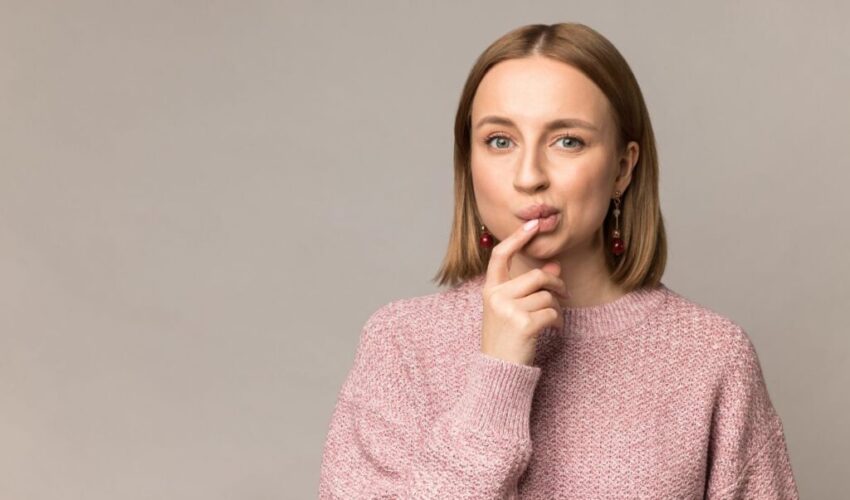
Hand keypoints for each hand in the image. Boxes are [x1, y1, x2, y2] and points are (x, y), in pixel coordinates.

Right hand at [479, 219, 569, 366]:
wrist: (499, 370)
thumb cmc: (507, 337)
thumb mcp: (513, 309)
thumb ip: (530, 287)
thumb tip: (554, 266)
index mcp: (489, 290)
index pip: (500, 256)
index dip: (517, 238)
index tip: (533, 223)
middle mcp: (496, 297)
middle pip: (535, 276)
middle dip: (555, 284)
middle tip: (564, 293)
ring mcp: (508, 310)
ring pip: (547, 296)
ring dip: (557, 307)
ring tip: (553, 320)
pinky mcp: (523, 324)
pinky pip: (552, 313)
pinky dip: (558, 321)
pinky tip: (554, 330)